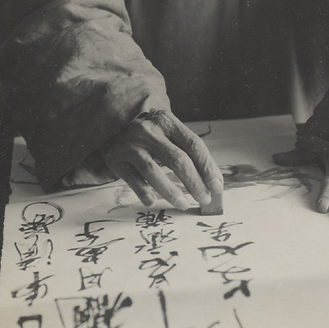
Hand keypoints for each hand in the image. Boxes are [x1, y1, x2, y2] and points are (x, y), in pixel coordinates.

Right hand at [100, 110, 222, 209]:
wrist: (111, 122)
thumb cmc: (149, 132)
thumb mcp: (167, 131)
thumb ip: (187, 150)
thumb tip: (212, 182)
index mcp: (167, 122)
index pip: (193, 145)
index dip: (208, 167)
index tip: (217, 187)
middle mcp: (148, 131)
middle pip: (178, 160)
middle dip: (195, 183)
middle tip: (205, 200)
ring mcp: (130, 144)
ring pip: (154, 172)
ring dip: (172, 192)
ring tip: (184, 205)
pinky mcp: (114, 157)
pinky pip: (132, 179)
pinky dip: (143, 192)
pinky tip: (153, 201)